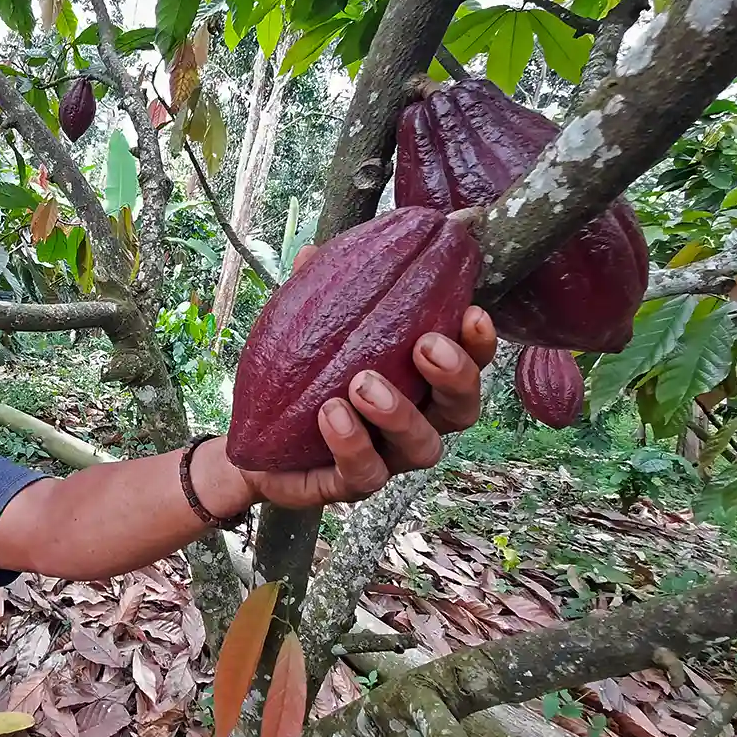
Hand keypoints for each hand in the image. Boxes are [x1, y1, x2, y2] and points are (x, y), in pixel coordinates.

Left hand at [235, 243, 497, 509]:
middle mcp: (417, 422)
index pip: (466, 362)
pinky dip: (350, 442)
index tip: (472, 310)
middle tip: (424, 345)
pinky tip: (330, 412)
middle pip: (461, 409)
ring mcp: (389, 458)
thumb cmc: (300, 380)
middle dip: (453, 375)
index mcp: (419, 383)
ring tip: (363, 383)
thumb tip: (313, 251)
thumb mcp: (307, 331)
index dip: (478, 342)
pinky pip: (363, 471)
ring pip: (421, 446)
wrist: (258, 441)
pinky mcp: (353, 484)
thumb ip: (316, 293)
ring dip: (397, 411)